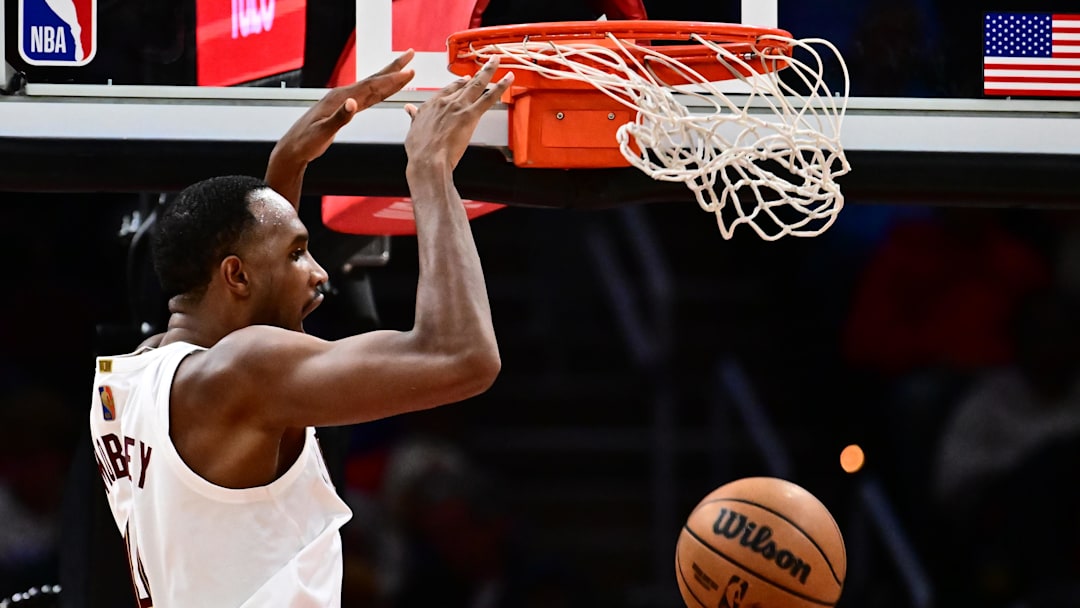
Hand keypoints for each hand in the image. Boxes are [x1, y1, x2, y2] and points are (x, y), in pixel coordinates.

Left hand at [275, 50, 415, 164]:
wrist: (294, 148)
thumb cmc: (306, 142)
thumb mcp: (322, 132)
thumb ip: (339, 118)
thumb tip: (354, 104)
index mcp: (340, 99)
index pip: (371, 87)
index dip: (391, 80)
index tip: (408, 72)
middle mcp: (343, 95)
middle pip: (374, 79)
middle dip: (393, 68)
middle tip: (410, 55)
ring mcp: (343, 101)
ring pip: (372, 87)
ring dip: (389, 78)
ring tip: (404, 70)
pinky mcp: (343, 108)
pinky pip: (367, 97)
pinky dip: (379, 92)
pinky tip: (385, 90)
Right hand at [403, 58, 512, 170]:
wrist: (427, 161)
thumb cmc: (420, 151)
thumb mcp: (413, 129)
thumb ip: (413, 117)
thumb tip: (409, 110)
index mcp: (431, 105)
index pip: (448, 90)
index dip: (458, 84)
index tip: (465, 80)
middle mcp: (445, 102)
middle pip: (464, 83)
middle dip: (476, 73)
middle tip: (486, 64)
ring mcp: (458, 107)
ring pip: (477, 85)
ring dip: (488, 70)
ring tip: (496, 61)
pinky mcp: (470, 115)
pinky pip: (489, 98)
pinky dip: (501, 86)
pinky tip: (508, 78)